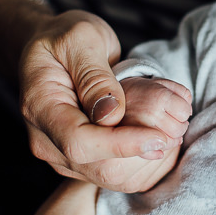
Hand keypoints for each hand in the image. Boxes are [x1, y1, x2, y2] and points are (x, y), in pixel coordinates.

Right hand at [20, 10, 177, 190]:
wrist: (54, 49)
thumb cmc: (64, 36)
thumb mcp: (80, 39)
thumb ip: (95, 77)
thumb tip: (111, 115)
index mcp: (40, 109)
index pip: (79, 143)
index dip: (120, 145)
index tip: (158, 136)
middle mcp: (48, 142)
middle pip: (99, 169)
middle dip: (143, 152)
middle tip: (175, 126)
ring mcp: (65, 156)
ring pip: (115, 177)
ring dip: (151, 158)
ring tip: (171, 124)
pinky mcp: (85, 162)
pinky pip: (121, 176)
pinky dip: (149, 161)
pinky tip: (163, 136)